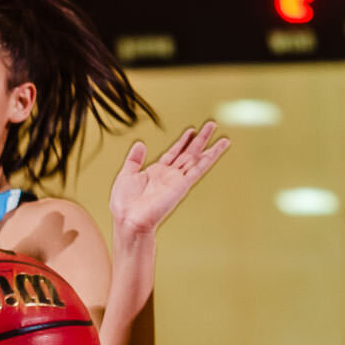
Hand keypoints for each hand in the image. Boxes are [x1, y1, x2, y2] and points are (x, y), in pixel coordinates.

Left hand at [109, 121, 229, 235]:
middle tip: (211, 125)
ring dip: (209, 146)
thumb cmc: (124, 204)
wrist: (129, 219)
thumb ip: (134, 159)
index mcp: (156, 172)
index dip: (182, 142)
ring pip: (197, 159)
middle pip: (188, 153)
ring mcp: (177, 179)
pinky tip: (219, 148)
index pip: (173, 153)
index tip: (191, 131)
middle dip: (199, 139)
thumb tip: (140, 143)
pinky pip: (199, 168)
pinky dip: (210, 157)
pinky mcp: (183, 184)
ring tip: (221, 135)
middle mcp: (169, 175)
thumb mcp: (126, 175)